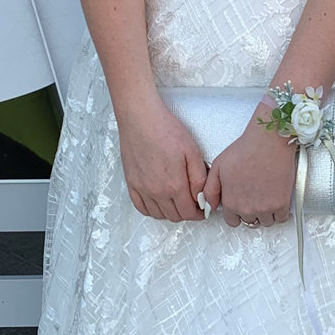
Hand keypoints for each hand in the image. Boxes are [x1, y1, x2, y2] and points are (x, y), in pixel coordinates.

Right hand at [116, 97, 207, 219]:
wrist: (141, 119)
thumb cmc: (166, 130)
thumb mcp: (192, 152)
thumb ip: (199, 178)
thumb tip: (202, 197)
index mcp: (174, 185)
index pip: (189, 213)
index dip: (199, 214)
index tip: (202, 209)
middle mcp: (157, 192)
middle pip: (174, 216)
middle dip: (187, 213)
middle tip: (192, 204)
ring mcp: (142, 189)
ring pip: (158, 214)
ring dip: (170, 212)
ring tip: (177, 202)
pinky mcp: (131, 183)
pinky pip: (141, 207)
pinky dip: (152, 210)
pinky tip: (159, 203)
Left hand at [202, 120, 296, 227]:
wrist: (268, 142)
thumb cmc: (246, 150)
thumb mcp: (218, 167)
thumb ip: (210, 190)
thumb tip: (208, 206)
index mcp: (231, 202)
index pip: (232, 221)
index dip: (236, 212)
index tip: (241, 205)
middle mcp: (248, 209)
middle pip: (249, 222)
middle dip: (250, 212)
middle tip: (254, 197)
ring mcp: (265, 208)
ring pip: (265, 222)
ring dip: (265, 213)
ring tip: (265, 198)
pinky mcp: (281, 204)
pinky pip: (281, 218)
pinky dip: (280, 212)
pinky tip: (277, 200)